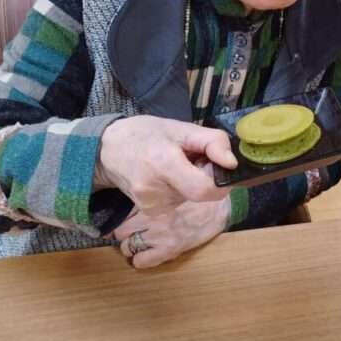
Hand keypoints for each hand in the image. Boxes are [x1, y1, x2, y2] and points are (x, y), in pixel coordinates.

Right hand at [98, 116, 236, 216]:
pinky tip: (166, 176)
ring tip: (175, 165)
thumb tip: (232, 163)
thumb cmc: (146, 134)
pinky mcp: (150, 212)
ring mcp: (151, 205)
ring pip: (191, 198)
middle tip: (191, 158)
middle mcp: (156, 190)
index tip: (216, 163)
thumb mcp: (181, 128)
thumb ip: (212, 142)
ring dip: (192, 182)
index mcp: (164, 164)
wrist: (107, 150)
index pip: (204, 189)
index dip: (219, 179)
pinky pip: (179, 202)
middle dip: (205, 177)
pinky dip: (181, 189)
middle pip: (200, 193)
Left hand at [113, 195, 231, 268]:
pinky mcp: (169, 249)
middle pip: (121, 231)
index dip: (125, 218)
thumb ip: (157, 190)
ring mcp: (158, 235)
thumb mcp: (175, 185)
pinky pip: (142, 260)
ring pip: (128, 247)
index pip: (125, 213)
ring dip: (131, 247)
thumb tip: (144, 189)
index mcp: (152, 200)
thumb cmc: (198, 194)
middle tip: (132, 233)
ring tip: (138, 245)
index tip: (128, 220)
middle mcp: (151, 218)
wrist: (219, 207)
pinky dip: (140, 260)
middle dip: (125, 233)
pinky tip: (145, 256)